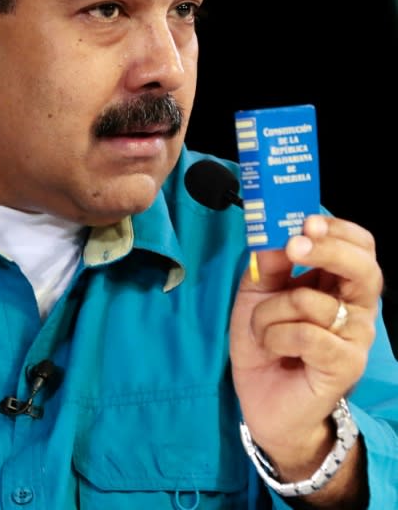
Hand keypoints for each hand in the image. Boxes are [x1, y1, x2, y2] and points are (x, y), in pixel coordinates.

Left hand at [230, 214, 382, 473]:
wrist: (262, 400)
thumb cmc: (266, 342)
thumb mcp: (257, 293)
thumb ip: (269, 263)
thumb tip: (277, 235)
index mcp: (338, 284)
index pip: (359, 247)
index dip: (339, 230)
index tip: (307, 221)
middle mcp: (354, 308)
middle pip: (364, 267)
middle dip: (327, 250)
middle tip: (295, 246)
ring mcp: (354, 338)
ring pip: (313, 301)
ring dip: (270, 311)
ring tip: (260, 329)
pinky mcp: (345, 365)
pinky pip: (306, 334)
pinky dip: (275, 335)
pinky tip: (272, 348)